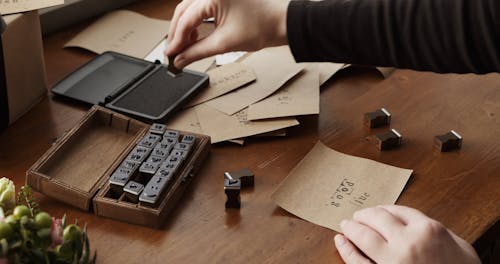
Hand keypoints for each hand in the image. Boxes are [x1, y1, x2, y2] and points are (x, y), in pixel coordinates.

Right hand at [165, 0, 288, 67]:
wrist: (281, 23)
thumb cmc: (262, 27)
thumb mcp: (225, 43)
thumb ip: (198, 52)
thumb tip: (181, 60)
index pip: (186, 18)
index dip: (176, 39)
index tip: (170, 54)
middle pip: (184, 11)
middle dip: (177, 33)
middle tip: (173, 53)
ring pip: (190, 9)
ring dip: (185, 28)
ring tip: (183, 48)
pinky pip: (200, 8)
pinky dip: (195, 23)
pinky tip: (193, 37)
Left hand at [334, 205, 479, 263]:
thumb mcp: (460, 247)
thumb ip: (438, 232)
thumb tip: (420, 225)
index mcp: (428, 230)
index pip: (399, 210)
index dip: (385, 209)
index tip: (378, 210)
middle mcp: (408, 242)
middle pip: (378, 219)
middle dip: (365, 215)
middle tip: (357, 215)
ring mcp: (393, 260)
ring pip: (364, 237)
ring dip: (352, 228)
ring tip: (345, 226)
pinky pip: (358, 262)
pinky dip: (346, 250)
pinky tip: (340, 242)